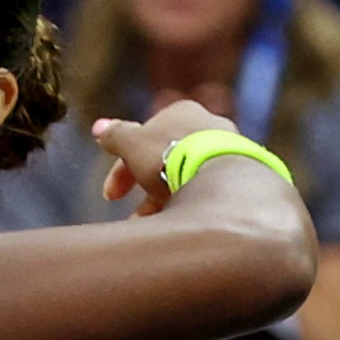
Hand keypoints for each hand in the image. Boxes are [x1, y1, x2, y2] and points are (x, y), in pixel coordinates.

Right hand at [95, 99, 236, 212]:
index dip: (121, 167)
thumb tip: (99, 128)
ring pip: (184, 177)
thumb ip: (115, 135)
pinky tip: (177, 224)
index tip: (110, 195)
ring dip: (163, 203)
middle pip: (164, 159)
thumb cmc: (171, 156)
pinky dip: (188, 206)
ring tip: (153, 228)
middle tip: (132, 217)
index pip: (144, 137)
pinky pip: (205, 190)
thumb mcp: (131, 143)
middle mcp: (208, 125)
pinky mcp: (240, 174)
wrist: (218, 180)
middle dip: (143, 189)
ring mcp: (227, 149)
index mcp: (182, 111)